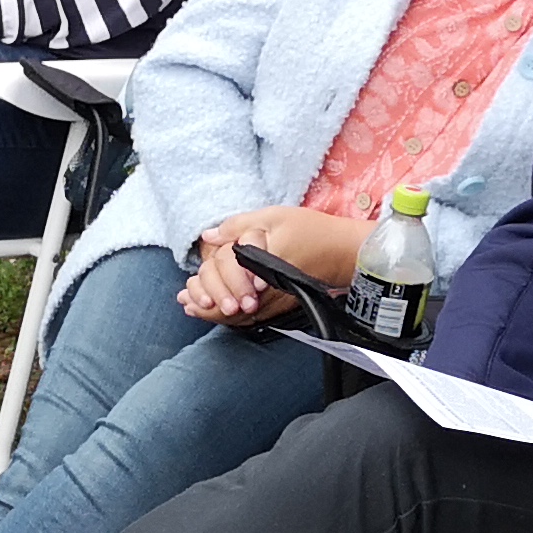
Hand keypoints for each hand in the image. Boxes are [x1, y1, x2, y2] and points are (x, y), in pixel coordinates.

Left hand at [181, 207, 366, 326]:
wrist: (345, 253)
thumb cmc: (313, 231)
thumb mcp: (274, 216)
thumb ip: (238, 225)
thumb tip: (207, 236)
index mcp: (261, 258)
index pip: (226, 271)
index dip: (209, 281)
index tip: (191, 290)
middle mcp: (267, 283)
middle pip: (228, 299)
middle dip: (207, 302)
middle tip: (187, 303)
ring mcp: (276, 297)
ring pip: (240, 313)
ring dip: (216, 312)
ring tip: (195, 309)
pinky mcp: (282, 304)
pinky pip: (255, 316)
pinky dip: (234, 316)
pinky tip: (221, 312)